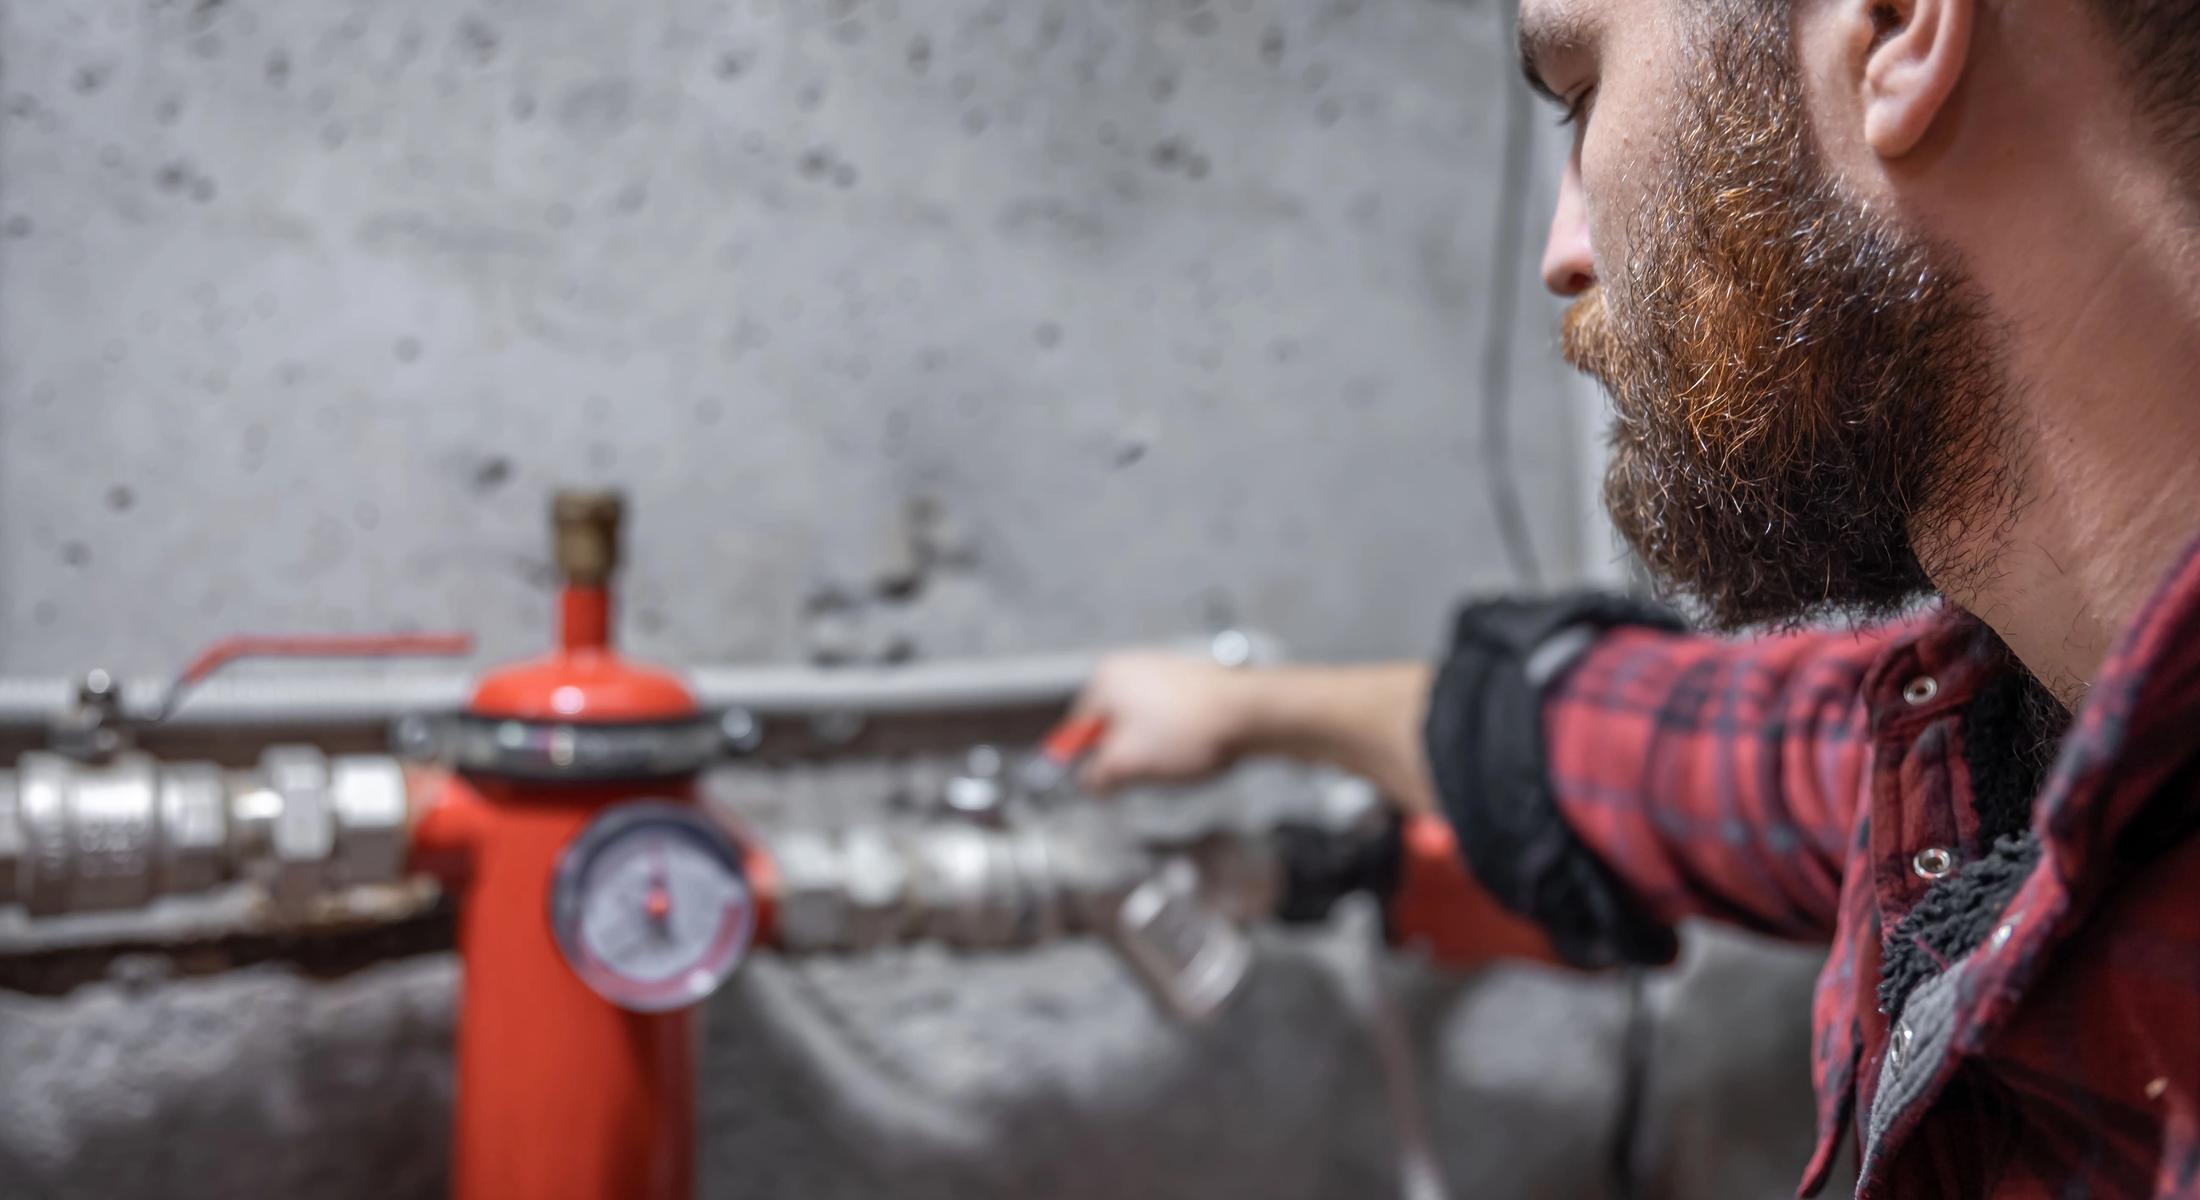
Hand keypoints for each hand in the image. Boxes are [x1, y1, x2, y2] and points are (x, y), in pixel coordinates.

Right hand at [1070, 652, 1259, 793]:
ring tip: (1176, 757)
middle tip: (1148, 769)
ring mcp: (1161, 671)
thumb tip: (1088, 781)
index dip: (1092, 760)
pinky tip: (1192, 747)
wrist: (1251, 713)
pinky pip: (1167, 720)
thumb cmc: (1189, 731)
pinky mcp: (1188, 683)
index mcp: (1106, 679)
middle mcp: (1130, 667)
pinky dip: (1175, 738)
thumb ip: (1096, 775)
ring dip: (1152, 750)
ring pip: (1141, 727)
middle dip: (1126, 755)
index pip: (1079, 728)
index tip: (1107, 781)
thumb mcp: (1127, 765)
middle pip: (1111, 727)